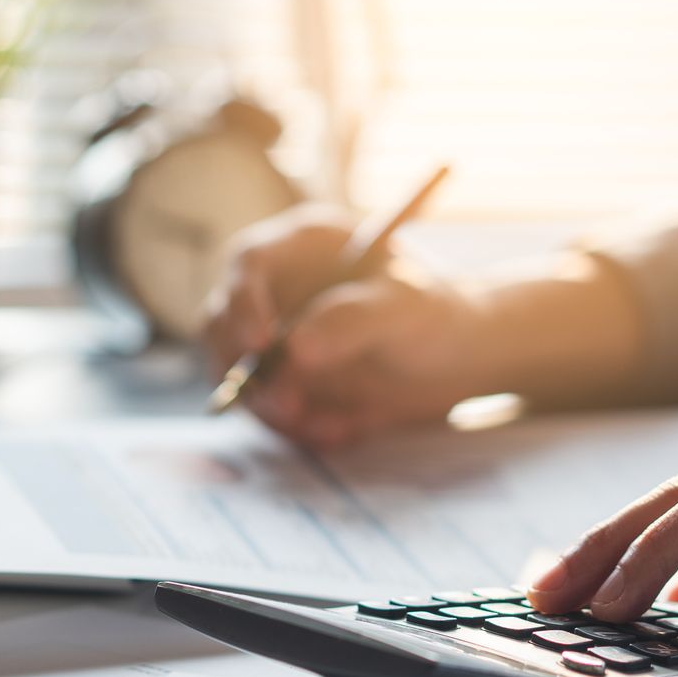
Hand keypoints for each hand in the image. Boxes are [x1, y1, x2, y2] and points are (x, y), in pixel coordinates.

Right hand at [201, 204, 498, 446]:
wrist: (455, 362)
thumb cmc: (434, 315)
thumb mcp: (405, 310)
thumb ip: (353, 320)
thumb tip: (295, 348)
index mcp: (302, 246)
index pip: (249, 263)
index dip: (244, 303)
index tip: (262, 348)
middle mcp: (275, 287)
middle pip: (222, 323)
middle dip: (247, 371)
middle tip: (289, 406)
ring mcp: (271, 336)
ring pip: (237, 374)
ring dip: (272, 409)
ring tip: (331, 427)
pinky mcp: (280, 379)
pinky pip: (265, 408)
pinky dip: (295, 428)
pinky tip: (341, 430)